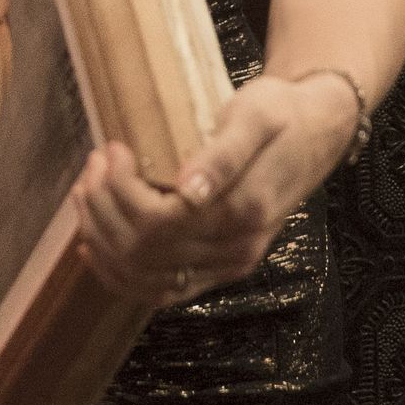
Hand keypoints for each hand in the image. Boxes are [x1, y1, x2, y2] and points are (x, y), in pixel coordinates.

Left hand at [70, 72, 360, 306]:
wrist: (314, 132)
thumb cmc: (281, 114)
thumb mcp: (255, 116)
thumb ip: (223, 155)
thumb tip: (188, 190)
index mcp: (244, 211)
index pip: (160, 221)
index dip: (122, 189)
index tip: (114, 148)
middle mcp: (236, 250)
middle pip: (144, 251)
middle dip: (104, 207)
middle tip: (97, 160)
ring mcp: (227, 266)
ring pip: (143, 276)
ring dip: (102, 237)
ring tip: (90, 190)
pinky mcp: (217, 270)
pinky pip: (159, 290)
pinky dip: (118, 273)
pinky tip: (94, 245)